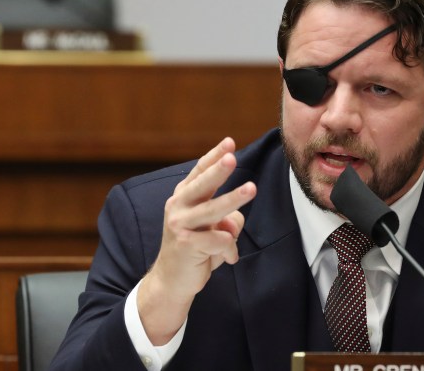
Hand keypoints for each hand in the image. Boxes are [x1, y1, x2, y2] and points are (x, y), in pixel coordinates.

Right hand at [137, 137, 256, 343]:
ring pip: (213, 209)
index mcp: (183, 197)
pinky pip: (221, 240)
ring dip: (234, 200)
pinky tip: (226, 259)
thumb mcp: (210, 229)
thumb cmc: (195, 249)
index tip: (229, 143)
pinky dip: (230, 251)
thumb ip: (225, 218)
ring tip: (251, 189)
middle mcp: (178, 207)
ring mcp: (180, 224)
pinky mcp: (186, 244)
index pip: (199, 171)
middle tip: (232, 158)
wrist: (172, 280)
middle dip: (218, 170)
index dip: (214, 156)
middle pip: (202, 184)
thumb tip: (234, 220)